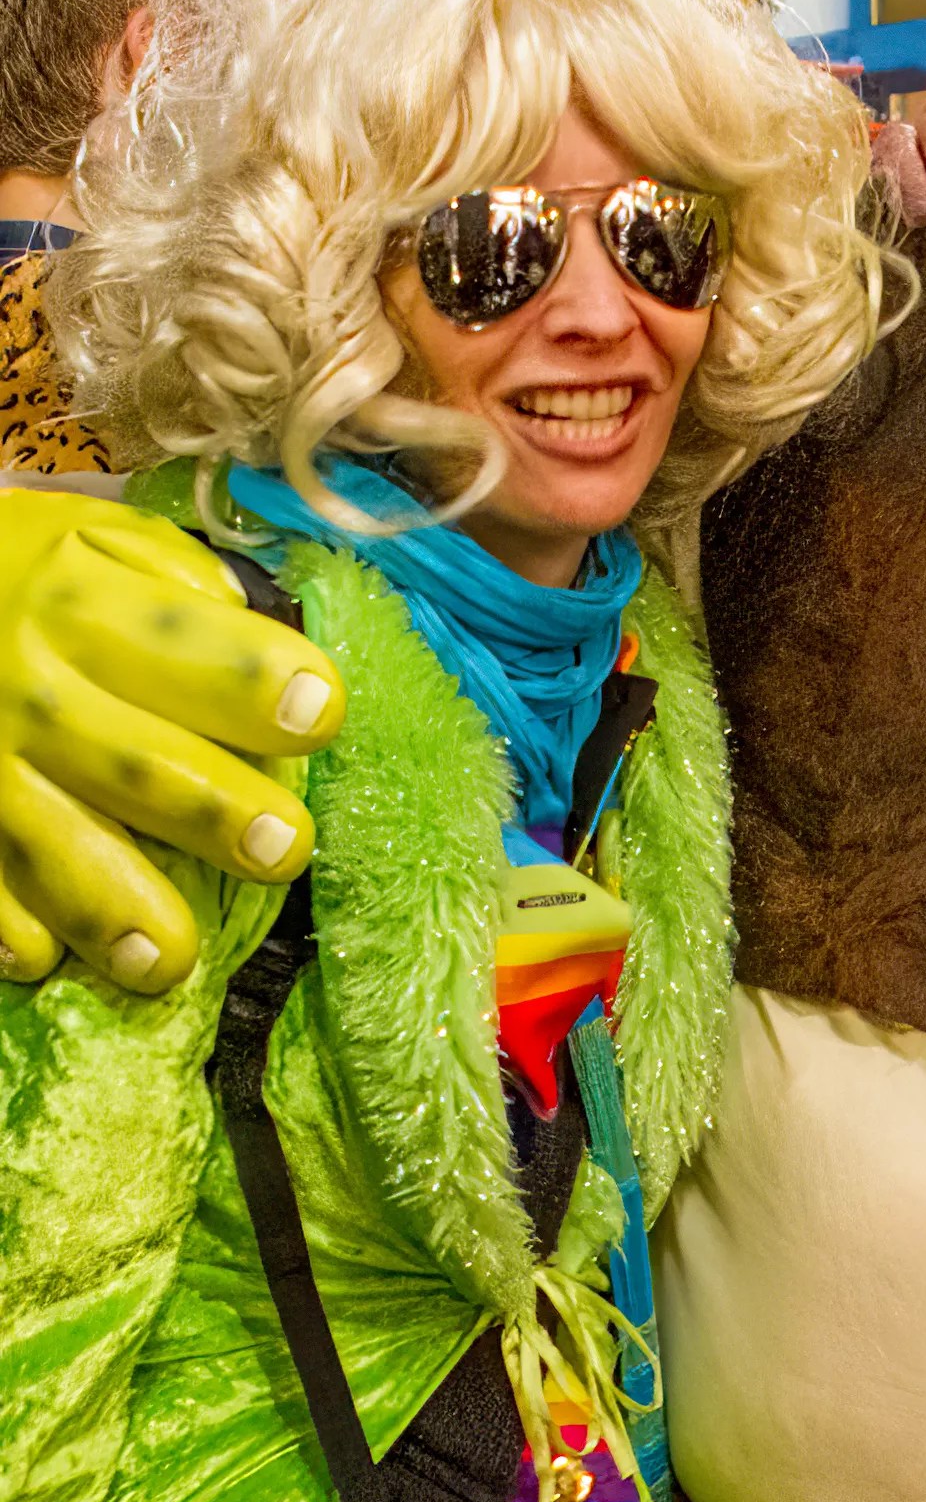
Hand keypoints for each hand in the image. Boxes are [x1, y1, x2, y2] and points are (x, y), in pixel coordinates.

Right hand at [0, 493, 343, 988]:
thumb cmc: (19, 572)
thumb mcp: (95, 539)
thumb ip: (187, 587)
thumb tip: (278, 651)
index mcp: (86, 605)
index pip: (182, 642)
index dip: (250, 679)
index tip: (319, 714)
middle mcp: (31, 687)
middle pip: (129, 757)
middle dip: (210, 809)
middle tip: (284, 849)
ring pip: (46, 840)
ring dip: (109, 905)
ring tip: (170, 960)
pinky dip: (2, 923)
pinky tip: (43, 962)